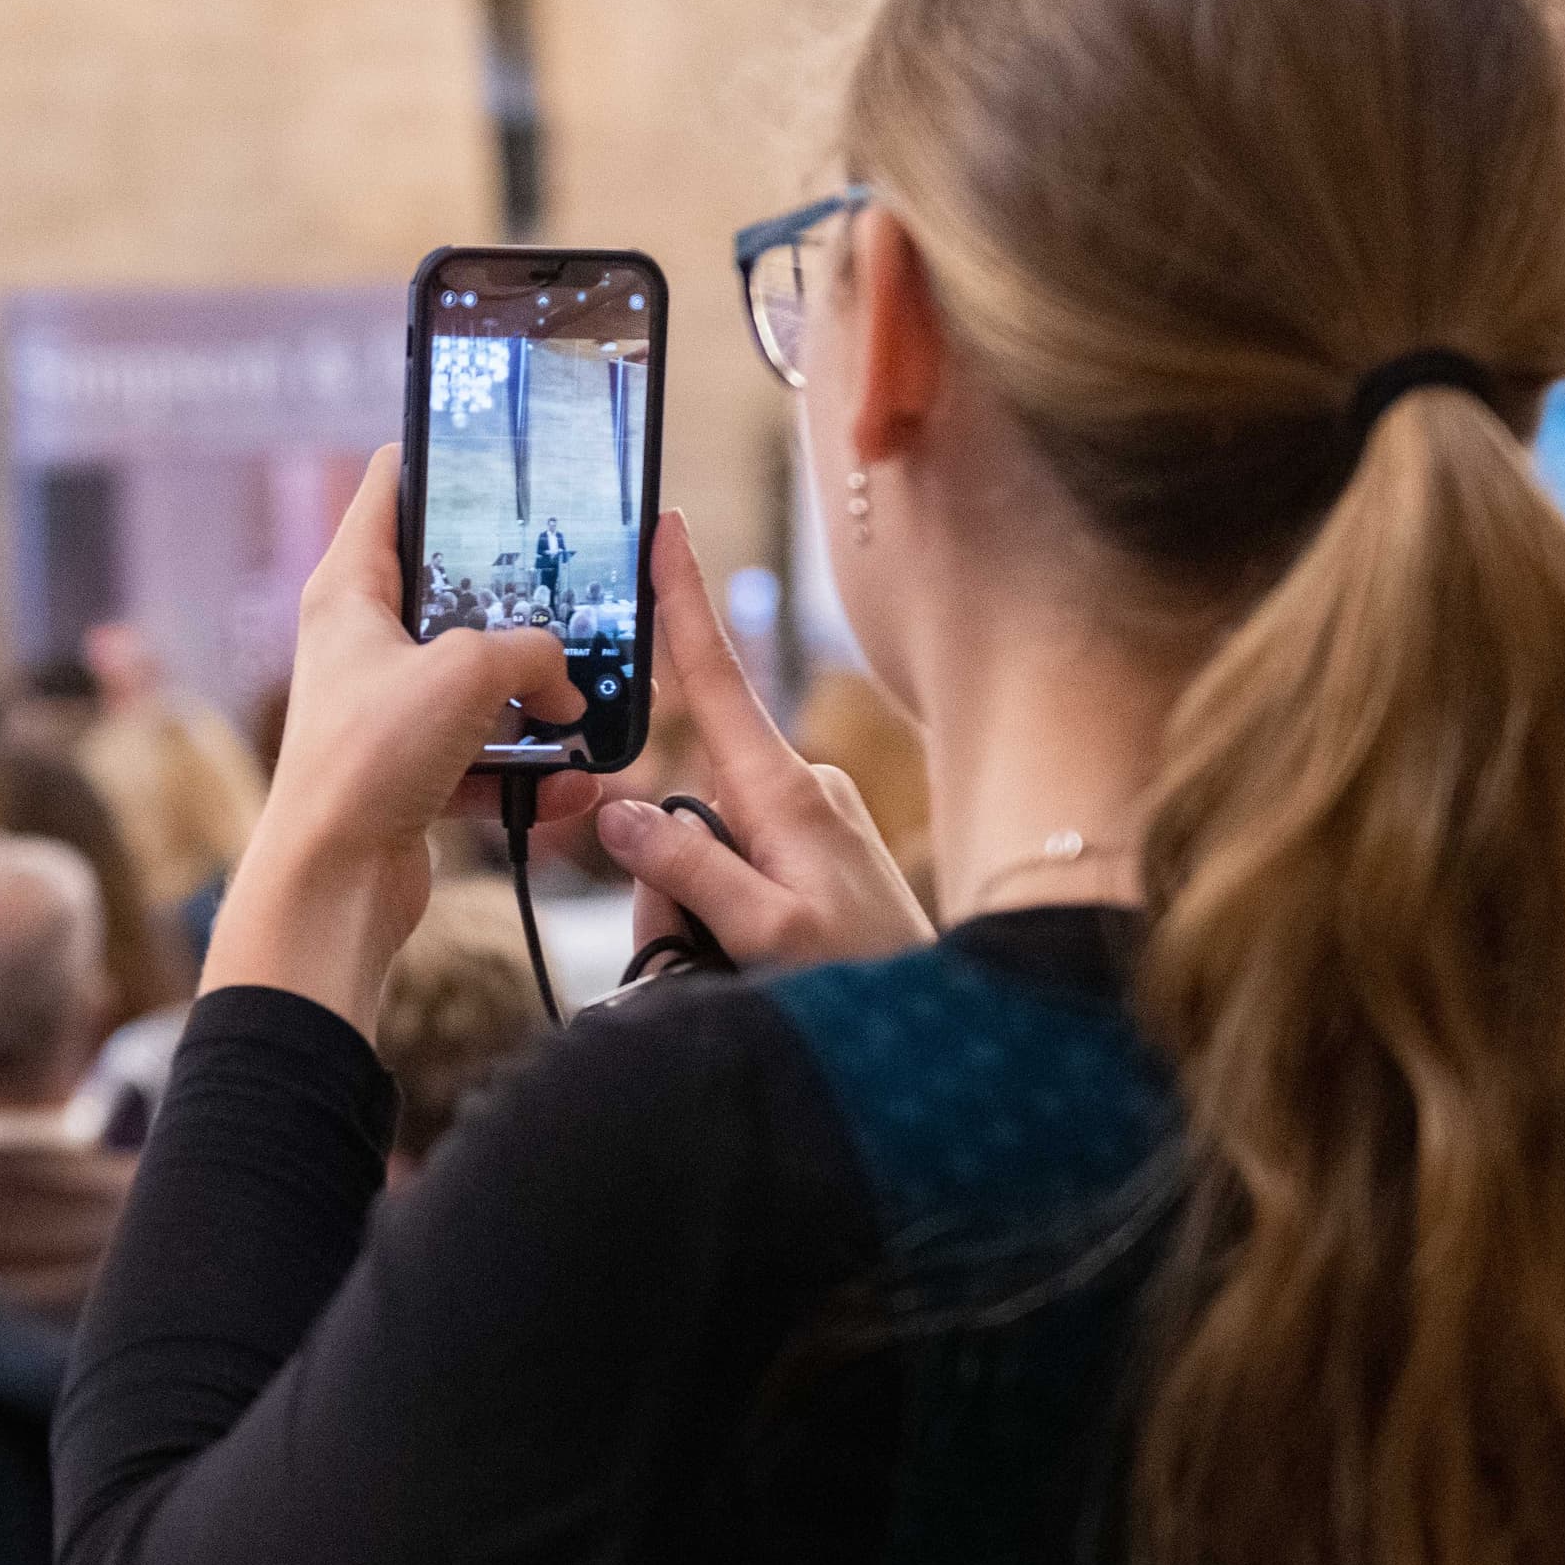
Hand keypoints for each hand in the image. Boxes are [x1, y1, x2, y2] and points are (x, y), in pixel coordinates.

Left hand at [205, 448, 591, 1027]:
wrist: (332, 885)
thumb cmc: (369, 758)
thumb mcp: (469, 670)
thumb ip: (535, 652)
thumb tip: (564, 684)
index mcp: (349, 589)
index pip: (391, 489)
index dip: (441, 457)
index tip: (498, 444)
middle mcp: (360, 642)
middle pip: (451, 590)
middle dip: (518, 600)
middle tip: (577, 589)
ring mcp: (385, 709)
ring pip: (478, 681)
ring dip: (534, 699)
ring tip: (585, 707)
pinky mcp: (407, 772)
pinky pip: (483, 758)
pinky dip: (526, 774)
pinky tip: (570, 786)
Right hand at [587, 512, 931, 974]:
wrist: (943, 1036)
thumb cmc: (869, 986)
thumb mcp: (766, 935)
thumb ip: (687, 870)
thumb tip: (620, 812)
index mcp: (788, 793)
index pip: (719, 681)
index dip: (687, 603)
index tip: (668, 528)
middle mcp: (797, 792)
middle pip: (678, 806)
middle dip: (664, 877)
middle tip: (700, 950)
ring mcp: (805, 825)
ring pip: (695, 851)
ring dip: (691, 913)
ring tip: (739, 968)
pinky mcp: (810, 856)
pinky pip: (729, 874)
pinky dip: (720, 919)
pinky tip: (754, 963)